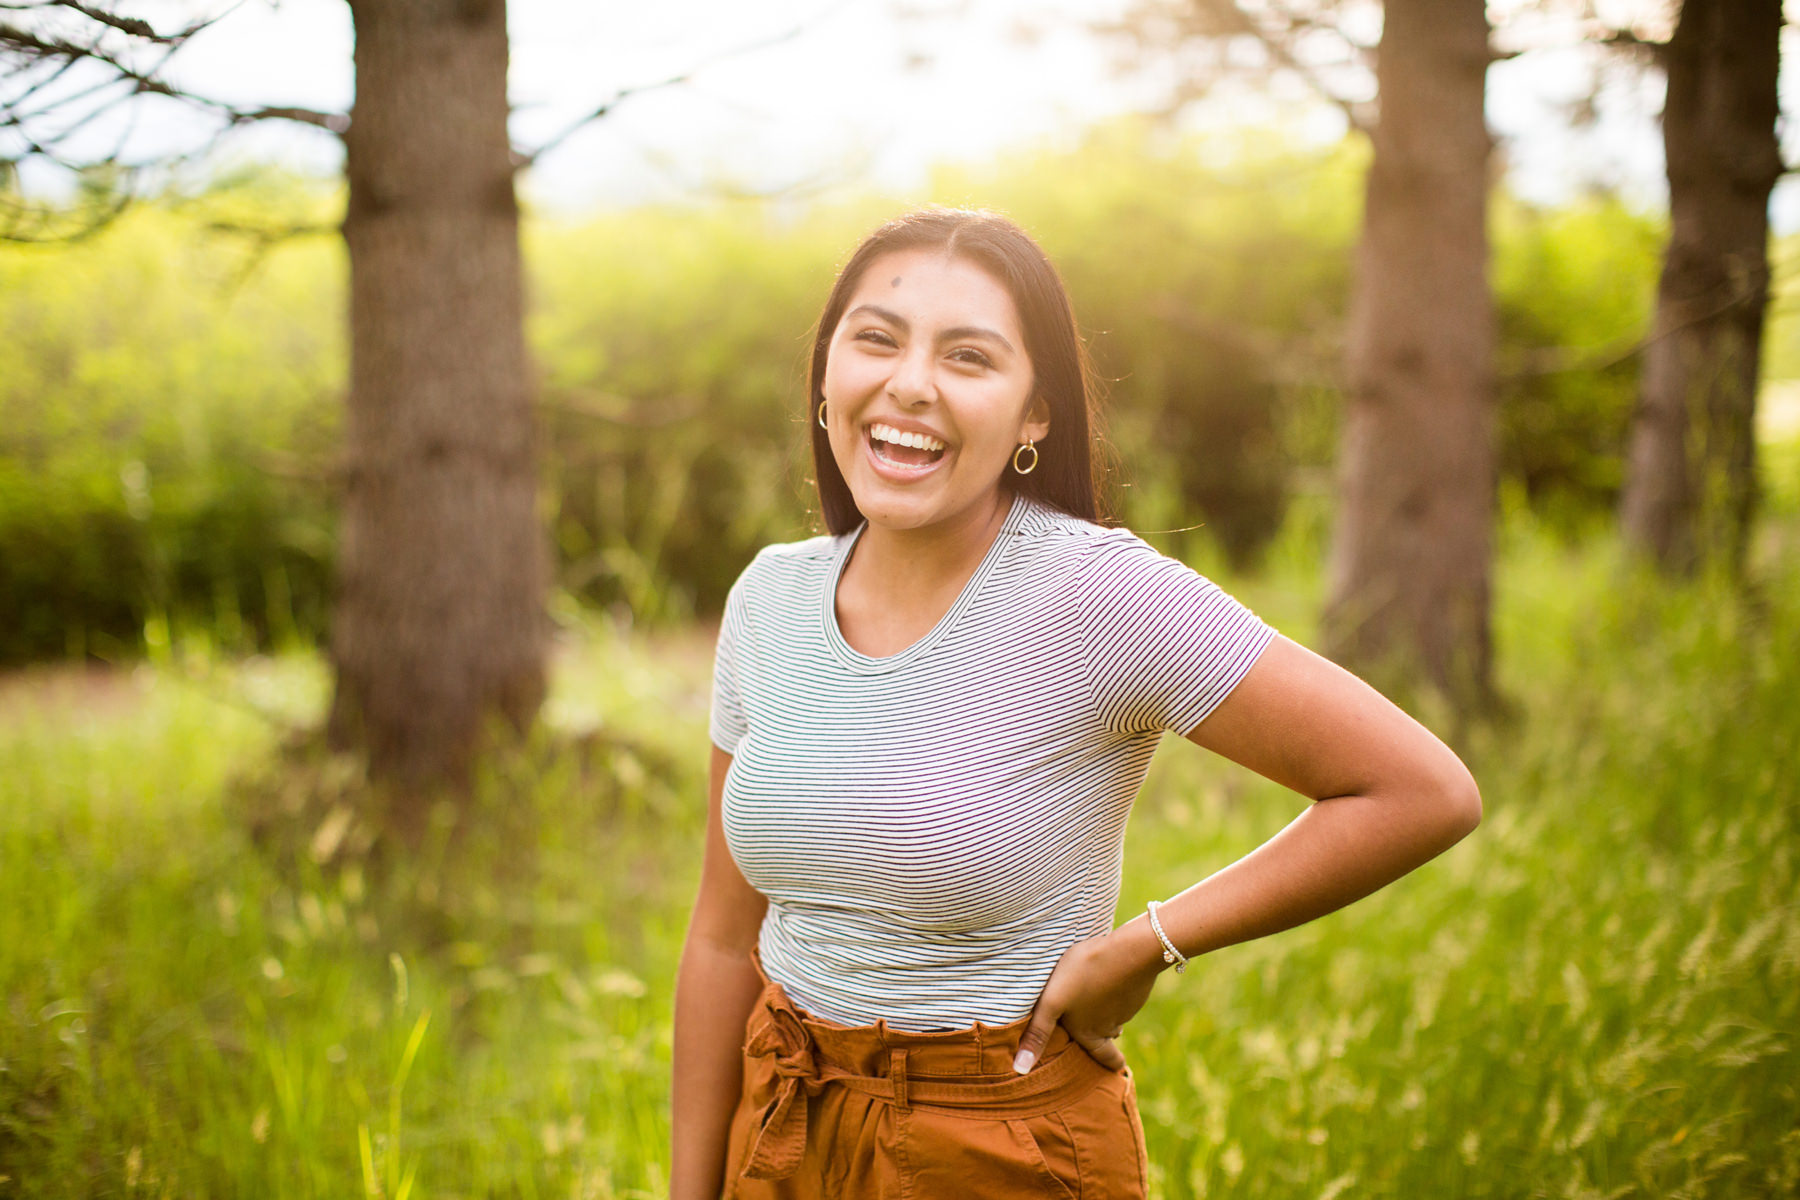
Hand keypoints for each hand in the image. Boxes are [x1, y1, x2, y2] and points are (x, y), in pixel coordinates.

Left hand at [1013, 921, 1163, 1073]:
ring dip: (1109, 1014)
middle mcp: (1112, 1024)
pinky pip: (1125, 995)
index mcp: (1091, 1033)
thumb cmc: (1085, 975)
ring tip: (1099, 1006)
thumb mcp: (1052, 1003)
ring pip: (1116, 1015)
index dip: (1110, 1063)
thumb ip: (1038, 1033)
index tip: (1117, 1068)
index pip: (1106, 1058)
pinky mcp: (1135, 985)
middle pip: (1109, 1036)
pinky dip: (1117, 992)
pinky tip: (1109, 979)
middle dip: (1106, 1038)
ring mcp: (1127, 1005)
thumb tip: (1021, 1069)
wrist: (1129, 951)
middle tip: (1105, 1038)